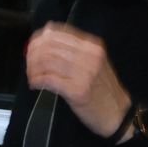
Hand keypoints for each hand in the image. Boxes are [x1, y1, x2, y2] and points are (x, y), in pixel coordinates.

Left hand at [24, 23, 130, 137]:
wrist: (118, 113)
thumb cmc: (102, 88)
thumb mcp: (93, 62)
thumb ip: (72, 49)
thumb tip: (46, 33)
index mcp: (92, 46)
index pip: (57, 33)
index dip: (39, 39)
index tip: (31, 47)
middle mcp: (89, 56)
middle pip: (49, 46)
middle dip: (32, 54)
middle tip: (29, 64)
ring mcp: (84, 73)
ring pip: (45, 61)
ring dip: (32, 69)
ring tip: (32, 76)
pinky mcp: (77, 90)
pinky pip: (47, 79)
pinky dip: (36, 81)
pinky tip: (35, 85)